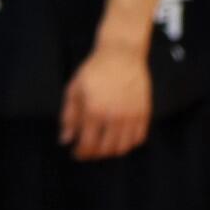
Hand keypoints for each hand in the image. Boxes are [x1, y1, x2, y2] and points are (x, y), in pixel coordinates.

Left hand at [61, 44, 152, 160]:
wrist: (122, 55)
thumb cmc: (94, 71)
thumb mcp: (73, 90)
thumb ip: (68, 117)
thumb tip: (65, 140)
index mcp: (93, 111)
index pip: (87, 144)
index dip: (80, 153)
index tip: (76, 153)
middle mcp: (114, 116)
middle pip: (105, 150)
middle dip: (94, 155)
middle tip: (88, 151)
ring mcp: (132, 115)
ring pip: (123, 147)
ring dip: (110, 152)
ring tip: (102, 147)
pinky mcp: (144, 113)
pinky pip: (138, 138)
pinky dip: (128, 144)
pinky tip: (119, 139)